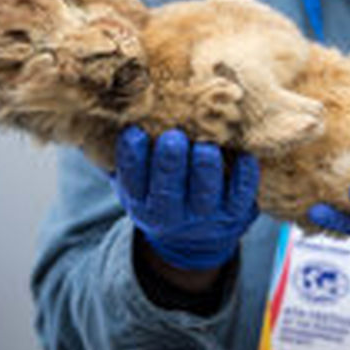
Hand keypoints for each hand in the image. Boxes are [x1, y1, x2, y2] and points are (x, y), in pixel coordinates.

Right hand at [111, 126, 259, 270]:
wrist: (194, 240)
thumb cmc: (160, 192)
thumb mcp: (136, 182)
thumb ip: (124, 155)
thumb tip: (103, 110)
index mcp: (141, 201)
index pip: (132, 180)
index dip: (132, 158)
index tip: (135, 132)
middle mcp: (170, 212)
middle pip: (167, 189)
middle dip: (170, 163)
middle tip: (173, 137)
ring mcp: (204, 214)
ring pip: (204, 194)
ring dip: (205, 169)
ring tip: (206, 147)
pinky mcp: (235, 213)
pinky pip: (241, 196)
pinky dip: (245, 177)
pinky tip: (246, 156)